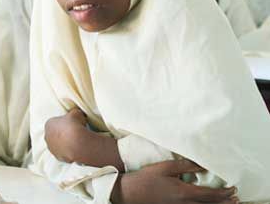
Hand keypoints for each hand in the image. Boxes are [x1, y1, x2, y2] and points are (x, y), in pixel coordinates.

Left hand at [44, 108, 88, 162]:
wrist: (77, 142)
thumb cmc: (74, 125)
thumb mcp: (76, 113)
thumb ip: (74, 113)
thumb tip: (76, 114)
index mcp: (48, 124)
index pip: (55, 122)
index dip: (64, 123)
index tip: (72, 124)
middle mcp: (46, 136)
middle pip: (55, 133)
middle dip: (62, 133)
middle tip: (74, 133)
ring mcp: (51, 147)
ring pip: (58, 144)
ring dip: (65, 143)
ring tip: (76, 142)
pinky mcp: (57, 157)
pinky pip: (63, 153)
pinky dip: (68, 151)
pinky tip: (76, 149)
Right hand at [111, 160, 238, 203]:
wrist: (129, 192)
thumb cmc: (146, 178)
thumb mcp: (165, 167)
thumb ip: (185, 165)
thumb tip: (202, 164)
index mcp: (184, 192)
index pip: (211, 195)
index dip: (225, 193)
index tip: (234, 188)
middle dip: (225, 203)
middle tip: (236, 199)